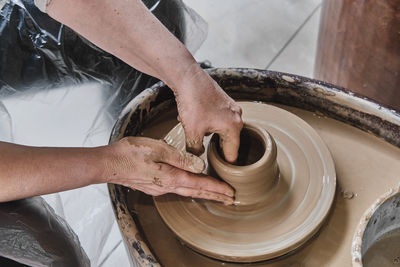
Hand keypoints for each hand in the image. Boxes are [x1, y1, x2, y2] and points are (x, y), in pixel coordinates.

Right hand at [106, 137, 233, 203]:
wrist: (108, 163)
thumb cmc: (130, 153)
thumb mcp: (158, 149)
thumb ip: (181, 158)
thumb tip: (200, 166)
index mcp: (171, 177)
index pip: (200, 185)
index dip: (217, 189)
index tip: (230, 193)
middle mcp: (166, 186)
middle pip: (196, 192)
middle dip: (214, 196)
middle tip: (230, 200)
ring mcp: (159, 187)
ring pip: (187, 191)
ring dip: (203, 193)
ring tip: (216, 195)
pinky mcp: (153, 185)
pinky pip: (176, 188)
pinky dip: (189, 189)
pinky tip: (191, 186)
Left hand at [173, 66, 242, 162]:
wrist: (188, 77)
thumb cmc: (193, 102)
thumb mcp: (192, 132)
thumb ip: (196, 150)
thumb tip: (197, 159)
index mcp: (234, 127)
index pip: (232, 155)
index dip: (222, 164)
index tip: (214, 168)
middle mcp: (237, 117)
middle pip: (227, 142)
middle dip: (212, 146)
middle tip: (199, 148)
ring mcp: (231, 107)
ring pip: (220, 129)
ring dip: (207, 132)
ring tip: (192, 129)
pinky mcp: (223, 101)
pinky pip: (217, 118)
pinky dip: (206, 121)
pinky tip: (192, 118)